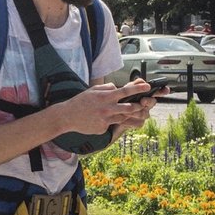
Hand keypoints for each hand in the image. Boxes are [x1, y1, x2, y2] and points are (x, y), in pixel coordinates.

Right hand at [49, 81, 164, 135]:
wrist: (67, 116)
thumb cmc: (80, 102)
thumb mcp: (92, 90)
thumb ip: (107, 88)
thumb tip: (117, 87)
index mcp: (105, 97)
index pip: (125, 91)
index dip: (138, 88)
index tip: (147, 86)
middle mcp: (107, 108)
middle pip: (130, 107)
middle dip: (139, 106)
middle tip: (142, 105)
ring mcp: (105, 119)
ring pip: (123, 118)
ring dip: (126, 115)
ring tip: (123, 112)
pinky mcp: (103, 128)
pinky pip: (112, 124)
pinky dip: (111, 121)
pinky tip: (101, 120)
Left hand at [111, 78, 168, 132]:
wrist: (110, 116)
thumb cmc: (119, 101)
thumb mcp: (125, 91)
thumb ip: (134, 85)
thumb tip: (142, 82)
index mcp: (145, 95)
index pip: (157, 92)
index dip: (162, 91)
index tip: (166, 89)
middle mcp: (146, 105)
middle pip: (152, 102)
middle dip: (148, 101)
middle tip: (142, 101)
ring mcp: (143, 114)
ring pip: (145, 114)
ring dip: (136, 112)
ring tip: (125, 111)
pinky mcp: (138, 123)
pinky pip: (138, 123)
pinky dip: (130, 121)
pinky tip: (123, 120)